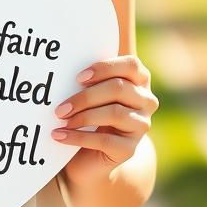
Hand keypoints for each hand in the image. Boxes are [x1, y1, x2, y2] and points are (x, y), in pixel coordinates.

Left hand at [51, 55, 158, 186]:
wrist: (91, 154)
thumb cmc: (90, 111)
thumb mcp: (92, 89)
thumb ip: (92, 72)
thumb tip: (70, 52)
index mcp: (139, 79)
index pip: (131, 65)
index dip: (105, 68)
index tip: (79, 77)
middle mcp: (146, 101)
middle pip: (118, 89)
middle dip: (85, 97)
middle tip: (61, 107)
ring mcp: (140, 126)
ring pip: (114, 113)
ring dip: (82, 116)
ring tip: (62, 120)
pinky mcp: (129, 149)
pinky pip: (104, 140)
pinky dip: (78, 137)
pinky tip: (60, 135)